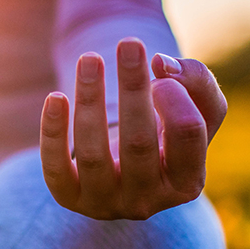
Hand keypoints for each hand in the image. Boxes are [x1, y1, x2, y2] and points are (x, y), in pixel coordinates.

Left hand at [39, 38, 226, 219]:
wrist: (125, 168)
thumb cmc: (165, 132)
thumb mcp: (195, 108)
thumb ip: (197, 81)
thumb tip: (161, 64)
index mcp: (187, 183)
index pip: (187, 135)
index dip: (175, 96)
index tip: (160, 71)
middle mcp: (147, 202)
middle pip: (139, 143)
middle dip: (132, 89)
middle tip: (129, 44)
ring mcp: (106, 204)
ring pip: (93, 154)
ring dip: (89, 101)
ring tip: (89, 59)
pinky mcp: (69, 198)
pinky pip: (56, 169)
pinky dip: (53, 132)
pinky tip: (55, 97)